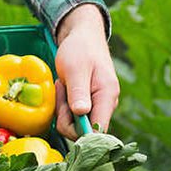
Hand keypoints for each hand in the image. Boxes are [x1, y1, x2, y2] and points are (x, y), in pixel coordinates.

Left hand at [54, 4, 118, 139]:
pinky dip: (64, 105)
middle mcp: (106, 105)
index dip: (80, 132)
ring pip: (76, 124)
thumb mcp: (75, 69)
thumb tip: (81, 113)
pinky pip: (73, 115)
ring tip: (64, 85)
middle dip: (66, 116)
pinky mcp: (89, 104)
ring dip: (63, 109)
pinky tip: (65, 88)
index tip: (65, 114)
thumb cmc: (80, 50)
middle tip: (62, 90)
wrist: (83, 37)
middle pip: (84, 130)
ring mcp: (97, 105)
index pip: (99, 130)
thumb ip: (79, 92)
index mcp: (107, 96)